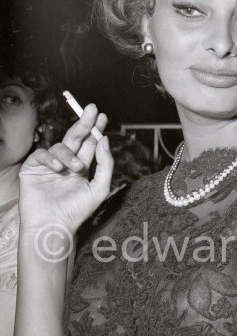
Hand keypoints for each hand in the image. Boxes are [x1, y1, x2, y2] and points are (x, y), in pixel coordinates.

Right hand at [19, 103, 113, 236]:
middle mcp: (66, 163)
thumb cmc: (77, 211)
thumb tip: (104, 139)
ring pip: (61, 146)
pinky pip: (42, 154)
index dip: (95, 129)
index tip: (102, 116)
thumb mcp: (100, 187)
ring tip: (76, 168)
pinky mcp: (33, 169)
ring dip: (69, 154)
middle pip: (76, 138)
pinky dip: (51, 159)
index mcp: (82, 167)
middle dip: (84, 123)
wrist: (53, 226)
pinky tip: (58, 169)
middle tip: (92, 110)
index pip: (89, 144)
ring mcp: (49, 165)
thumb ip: (105, 163)